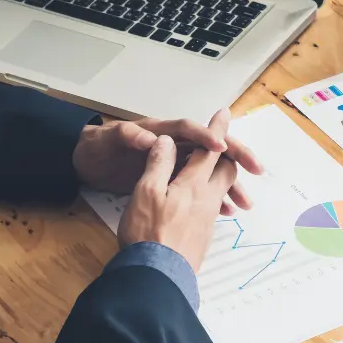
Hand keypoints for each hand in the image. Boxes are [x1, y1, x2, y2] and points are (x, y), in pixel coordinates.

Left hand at [72, 110, 262, 214]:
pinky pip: (202, 188)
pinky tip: (227, 212)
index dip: (206, 135)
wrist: (86, 163)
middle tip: (256, 168)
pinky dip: (216, 198)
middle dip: (235, 158)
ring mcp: (175, 163)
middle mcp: (174, 144)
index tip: (221, 146)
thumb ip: (128, 137)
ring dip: (230, 184)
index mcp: (160, 131)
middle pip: (212, 150)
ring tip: (245, 202)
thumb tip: (148, 138)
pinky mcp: (174, 181)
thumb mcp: (110, 140)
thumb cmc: (98, 147)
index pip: (188, 130)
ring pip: (211, 172)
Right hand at [116, 113, 237, 270]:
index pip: (209, 149)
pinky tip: (201, 203)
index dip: (217, 129)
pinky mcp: (204, 235)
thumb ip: (158, 163)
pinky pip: (214, 207)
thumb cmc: (149, 232)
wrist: (158, 277)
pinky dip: (212, 196)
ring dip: (221, 177)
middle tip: (223, 146)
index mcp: (194, 183)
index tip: (225, 113)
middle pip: (226, 170)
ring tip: (217, 174)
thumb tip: (166, 141)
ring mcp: (208, 218)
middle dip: (227, 154)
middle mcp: (207, 198)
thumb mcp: (146, 191)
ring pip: (221, 189)